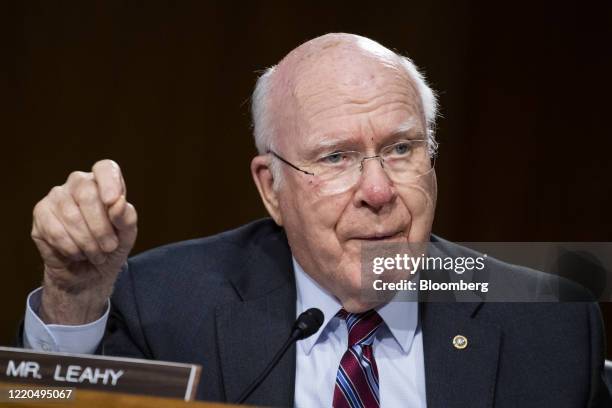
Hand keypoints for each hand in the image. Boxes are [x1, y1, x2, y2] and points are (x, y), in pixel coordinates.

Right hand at [31, 160, 136, 323]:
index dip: (109, 182)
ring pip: (71, 215)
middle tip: (109, 247)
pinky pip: (55, 230)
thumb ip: (126, 217)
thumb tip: (119, 202)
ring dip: (87, 242)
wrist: (88, 273)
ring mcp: (57, 196)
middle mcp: (78, 183)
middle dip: (101, 227)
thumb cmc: (110, 248)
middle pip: (87, 194)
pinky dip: (71, 248)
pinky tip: (78, 254)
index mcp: (103, 183)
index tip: (113, 201)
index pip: (105, 168)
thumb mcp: (126, 235)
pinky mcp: (41, 213)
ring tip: (96, 254)